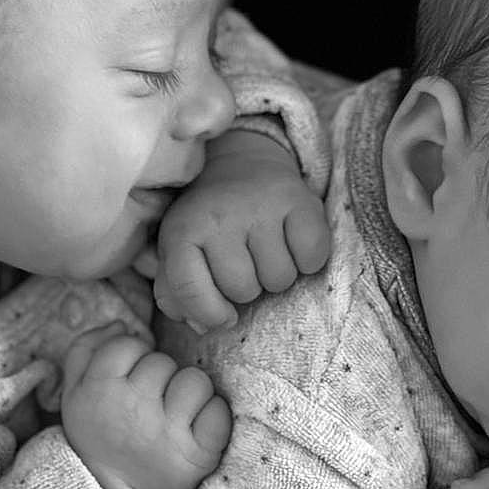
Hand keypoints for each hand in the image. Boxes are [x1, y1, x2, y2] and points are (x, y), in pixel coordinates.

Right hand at [59, 322, 231, 488]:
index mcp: (99, 389)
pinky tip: (193, 432)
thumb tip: (122, 324)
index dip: (133, 359)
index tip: (128, 383)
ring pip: (196, 381)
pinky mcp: (198, 454)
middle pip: (164, 362)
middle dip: (160, 379)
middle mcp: (133, 408)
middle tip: (148, 407)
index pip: (130, 344)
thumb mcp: (74, 394)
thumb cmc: (98, 438)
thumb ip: (88, 349)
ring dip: (188, 395)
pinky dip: (211, 418)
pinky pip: (219, 411)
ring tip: (173, 417)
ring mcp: (169, 432)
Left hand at [150, 129, 329, 332]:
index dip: (210, 315)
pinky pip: (312, 258)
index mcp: (182, 230)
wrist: (242, 163)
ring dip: (277, 275)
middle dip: (248, 288)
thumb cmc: (207, 221)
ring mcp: (261, 206)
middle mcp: (219, 216)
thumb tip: (202, 325)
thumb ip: (176, 293)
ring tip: (266, 250)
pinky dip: (308, 260)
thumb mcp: (178, 252)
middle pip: (243, 290)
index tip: (224, 316)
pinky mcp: (300, 200)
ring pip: (279, 279)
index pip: (190, 292)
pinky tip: (291, 242)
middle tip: (246, 262)